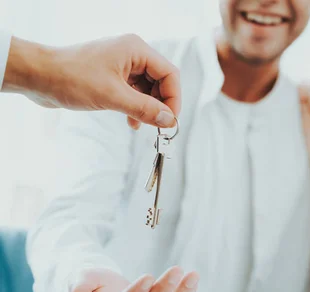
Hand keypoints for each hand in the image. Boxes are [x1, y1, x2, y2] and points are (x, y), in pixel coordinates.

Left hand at [3, 34, 180, 128]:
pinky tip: (132, 121)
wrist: (38, 76)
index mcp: (135, 50)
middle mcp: (131, 55)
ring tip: (143, 124)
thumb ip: (145, 109)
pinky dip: (136, 107)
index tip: (170, 120)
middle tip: (159, 125)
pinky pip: (134, 92)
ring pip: (148, 89)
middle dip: (161, 104)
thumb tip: (168, 120)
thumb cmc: (70, 77)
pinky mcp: (111, 76)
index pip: (169, 74)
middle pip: (161, 81)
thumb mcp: (113, 97)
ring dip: (148, 108)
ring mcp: (121, 65)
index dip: (173, 98)